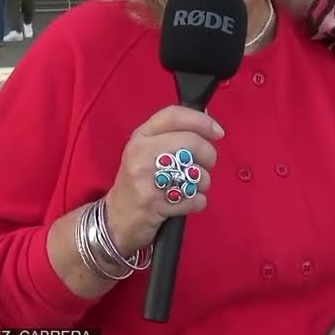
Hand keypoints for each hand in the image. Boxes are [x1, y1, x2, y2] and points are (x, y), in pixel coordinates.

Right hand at [103, 106, 222, 254]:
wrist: (116, 218)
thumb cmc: (137, 181)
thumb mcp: (146, 151)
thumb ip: (173, 134)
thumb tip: (207, 117)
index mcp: (140, 137)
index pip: (174, 116)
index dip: (201, 120)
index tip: (218, 132)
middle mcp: (141, 154)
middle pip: (191, 142)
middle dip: (208, 156)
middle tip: (205, 165)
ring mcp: (146, 179)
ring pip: (196, 173)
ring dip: (203, 183)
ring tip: (190, 187)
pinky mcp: (154, 205)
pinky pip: (195, 200)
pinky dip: (197, 203)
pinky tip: (185, 202)